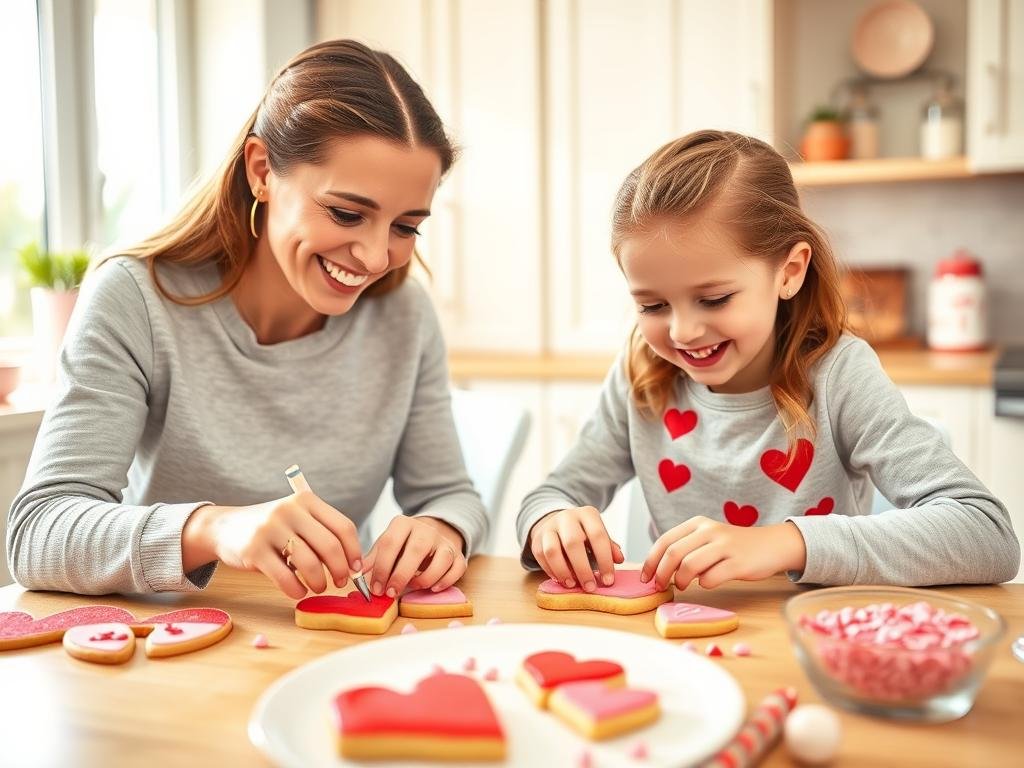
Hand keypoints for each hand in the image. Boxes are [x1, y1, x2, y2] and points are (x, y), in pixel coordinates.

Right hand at [181, 492, 362, 599]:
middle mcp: (289, 510)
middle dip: (341, 570)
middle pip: (330, 546)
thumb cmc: (271, 527)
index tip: (356, 568)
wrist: (224, 527)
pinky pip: (285, 578)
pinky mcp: (254, 551)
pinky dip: (297, 590)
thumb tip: (353, 565)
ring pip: (310, 564)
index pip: (343, 526)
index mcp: (306, 500)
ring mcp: (270, 529)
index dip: (354, 551)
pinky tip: (298, 591)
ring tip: (318, 587)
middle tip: (341, 582)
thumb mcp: (296, 517)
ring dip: (319, 583)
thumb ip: (321, 532)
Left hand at [363, 516, 466, 597]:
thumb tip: (357, 575)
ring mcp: (444, 542)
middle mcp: (426, 530)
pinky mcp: (458, 555)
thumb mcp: (385, 547)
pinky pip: (457, 568)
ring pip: (442, 558)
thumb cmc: (401, 546)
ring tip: (412, 587)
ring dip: (425, 578)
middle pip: (417, 550)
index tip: (375, 588)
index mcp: (403, 524)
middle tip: (390, 593)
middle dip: (401, 575)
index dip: (382, 567)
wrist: (427, 537)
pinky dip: (446, 581)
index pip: (391, 542)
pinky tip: (432, 588)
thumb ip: (373, 560)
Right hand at [528, 507, 624, 591]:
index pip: (598, 535)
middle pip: (573, 542)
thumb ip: (609, 546)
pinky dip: (551, 571)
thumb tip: (619, 559)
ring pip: (552, 551)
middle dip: (582, 569)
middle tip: (590, 587)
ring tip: (573, 585)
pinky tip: (562, 580)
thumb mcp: (598, 534)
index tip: (608, 580)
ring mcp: (549, 527)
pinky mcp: (537, 539)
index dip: (604, 560)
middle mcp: (567, 517)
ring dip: (563, 572)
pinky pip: (541, 557)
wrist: (557, 522)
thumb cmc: (584, 533)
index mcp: (587, 514)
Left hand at [640, 517, 806, 590]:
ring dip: (680, 580)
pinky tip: (707, 583)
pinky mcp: (739, 563)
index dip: (651, 561)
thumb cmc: (734, 547)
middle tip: (660, 587)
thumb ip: (687, 549)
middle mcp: (709, 531)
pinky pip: (711, 578)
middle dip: (661, 573)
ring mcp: (725, 546)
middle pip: (673, 553)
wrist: (773, 545)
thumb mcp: (708, 539)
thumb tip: (659, 570)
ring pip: (689, 565)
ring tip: (682, 586)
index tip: (645, 578)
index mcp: (697, 524)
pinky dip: (704, 584)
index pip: (664, 540)